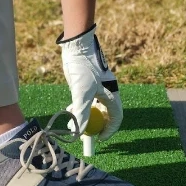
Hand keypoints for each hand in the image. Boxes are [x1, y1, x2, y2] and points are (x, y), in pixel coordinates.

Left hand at [57, 24, 122, 140]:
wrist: (77, 45)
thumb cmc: (83, 67)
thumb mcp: (81, 92)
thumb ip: (81, 113)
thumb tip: (79, 132)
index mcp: (112, 93)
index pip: (116, 117)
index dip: (109, 130)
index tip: (99, 140)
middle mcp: (107, 92)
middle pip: (105, 115)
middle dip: (95, 126)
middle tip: (83, 135)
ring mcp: (97, 88)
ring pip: (94, 109)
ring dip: (85, 117)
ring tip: (72, 121)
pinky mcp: (87, 84)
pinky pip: (86, 101)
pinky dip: (79, 107)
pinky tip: (70, 109)